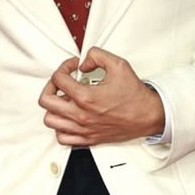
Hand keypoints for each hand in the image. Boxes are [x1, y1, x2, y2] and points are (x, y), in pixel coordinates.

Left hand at [38, 47, 164, 146]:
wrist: (148, 116)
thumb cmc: (135, 96)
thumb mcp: (118, 65)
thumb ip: (97, 56)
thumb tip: (83, 63)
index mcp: (86, 97)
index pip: (58, 79)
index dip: (64, 67)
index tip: (72, 67)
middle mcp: (81, 115)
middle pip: (46, 101)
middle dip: (50, 86)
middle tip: (60, 81)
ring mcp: (83, 129)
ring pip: (50, 121)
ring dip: (53, 107)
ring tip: (63, 100)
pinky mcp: (88, 139)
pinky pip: (62, 138)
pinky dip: (60, 127)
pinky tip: (68, 117)